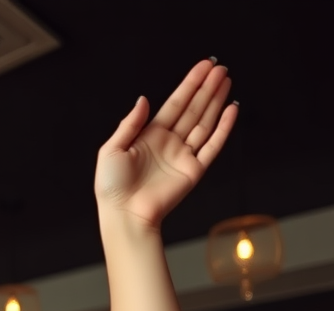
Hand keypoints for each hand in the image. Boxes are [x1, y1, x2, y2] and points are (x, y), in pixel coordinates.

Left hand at [94, 60, 237, 227]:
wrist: (123, 214)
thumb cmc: (111, 186)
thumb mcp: (111, 150)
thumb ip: (129, 124)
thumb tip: (144, 100)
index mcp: (150, 136)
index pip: (175, 104)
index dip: (190, 84)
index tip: (204, 66)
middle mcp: (169, 143)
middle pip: (193, 110)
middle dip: (207, 88)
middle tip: (220, 68)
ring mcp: (183, 156)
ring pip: (204, 123)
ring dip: (216, 101)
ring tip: (226, 80)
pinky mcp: (193, 171)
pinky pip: (212, 146)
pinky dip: (223, 128)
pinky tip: (231, 109)